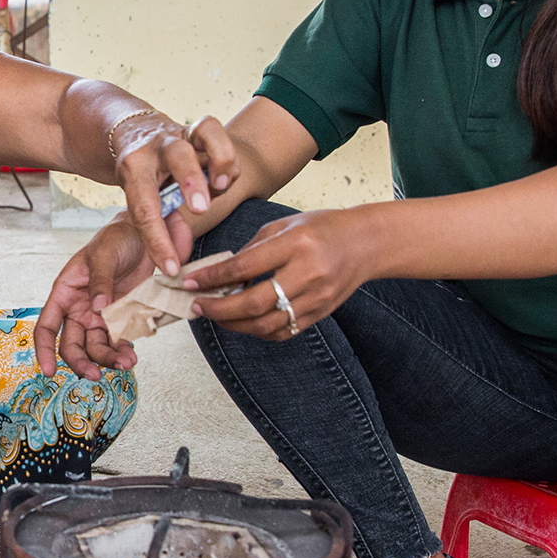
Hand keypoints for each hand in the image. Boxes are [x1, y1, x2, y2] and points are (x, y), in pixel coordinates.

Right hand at [35, 219, 158, 378]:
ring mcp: (99, 317)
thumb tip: (97, 308)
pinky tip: (131, 356)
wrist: (145, 237)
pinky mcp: (120, 320)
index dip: (44, 350)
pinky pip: (117, 343)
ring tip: (126, 363)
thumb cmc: (115, 239)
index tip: (48, 371)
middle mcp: (78, 309)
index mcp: (65, 293)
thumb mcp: (104, 254)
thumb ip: (100, 281)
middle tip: (95, 375)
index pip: (45, 326)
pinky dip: (123, 352)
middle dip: (82, 362)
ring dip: (108, 360)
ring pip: (96, 349)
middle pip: (71, 345)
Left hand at [112, 113, 236, 277]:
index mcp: (133, 168)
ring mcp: (180, 132)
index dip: (158, 241)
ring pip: (205, 132)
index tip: (171, 267)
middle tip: (201, 209)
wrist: (135, 133)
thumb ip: (162, 228)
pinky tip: (221, 181)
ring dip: (220, 162)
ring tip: (220, 188)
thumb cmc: (142, 177)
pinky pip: (219, 133)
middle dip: (192, 181)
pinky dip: (226, 159)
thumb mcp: (141, 201)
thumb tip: (177, 261)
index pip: (144, 208)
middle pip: (178, 156)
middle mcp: (157, 146)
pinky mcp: (199, 126)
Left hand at [179, 207, 376, 340]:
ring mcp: (316, 298)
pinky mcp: (320, 313)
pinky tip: (243, 322)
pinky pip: (282, 331)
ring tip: (215, 314)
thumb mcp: (285, 225)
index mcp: (295, 244)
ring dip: (234, 324)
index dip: (212, 277)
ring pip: (266, 324)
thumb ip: (253, 249)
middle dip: (218, 308)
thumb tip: (220, 271)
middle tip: (197, 305)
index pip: (244, 267)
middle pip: (253, 303)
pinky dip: (257, 330)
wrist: (367, 243)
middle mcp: (307, 274)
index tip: (189, 282)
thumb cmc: (323, 228)